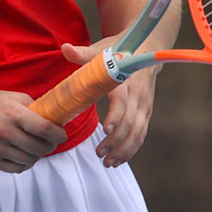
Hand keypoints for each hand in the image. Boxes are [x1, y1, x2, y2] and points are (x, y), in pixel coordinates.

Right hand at [0, 87, 66, 172]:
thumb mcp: (7, 96)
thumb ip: (30, 106)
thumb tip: (50, 118)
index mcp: (11, 113)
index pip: (44, 129)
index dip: (58, 134)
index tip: (61, 134)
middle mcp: (4, 133)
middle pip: (40, 148)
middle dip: (50, 145)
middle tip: (50, 140)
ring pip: (30, 160)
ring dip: (38, 155)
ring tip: (35, 146)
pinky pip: (17, 168)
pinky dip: (25, 163)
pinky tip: (23, 154)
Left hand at [61, 40, 158, 166]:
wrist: (146, 51)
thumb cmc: (118, 52)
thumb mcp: (101, 50)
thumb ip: (82, 54)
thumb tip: (64, 48)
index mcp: (125, 79)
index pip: (123, 101)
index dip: (116, 116)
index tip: (105, 129)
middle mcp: (138, 94)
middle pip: (130, 123)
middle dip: (116, 141)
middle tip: (99, 154)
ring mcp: (144, 105)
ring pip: (138, 132)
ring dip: (124, 150)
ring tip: (108, 162)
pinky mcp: (146, 113)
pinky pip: (141, 134)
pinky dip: (131, 149)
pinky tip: (118, 159)